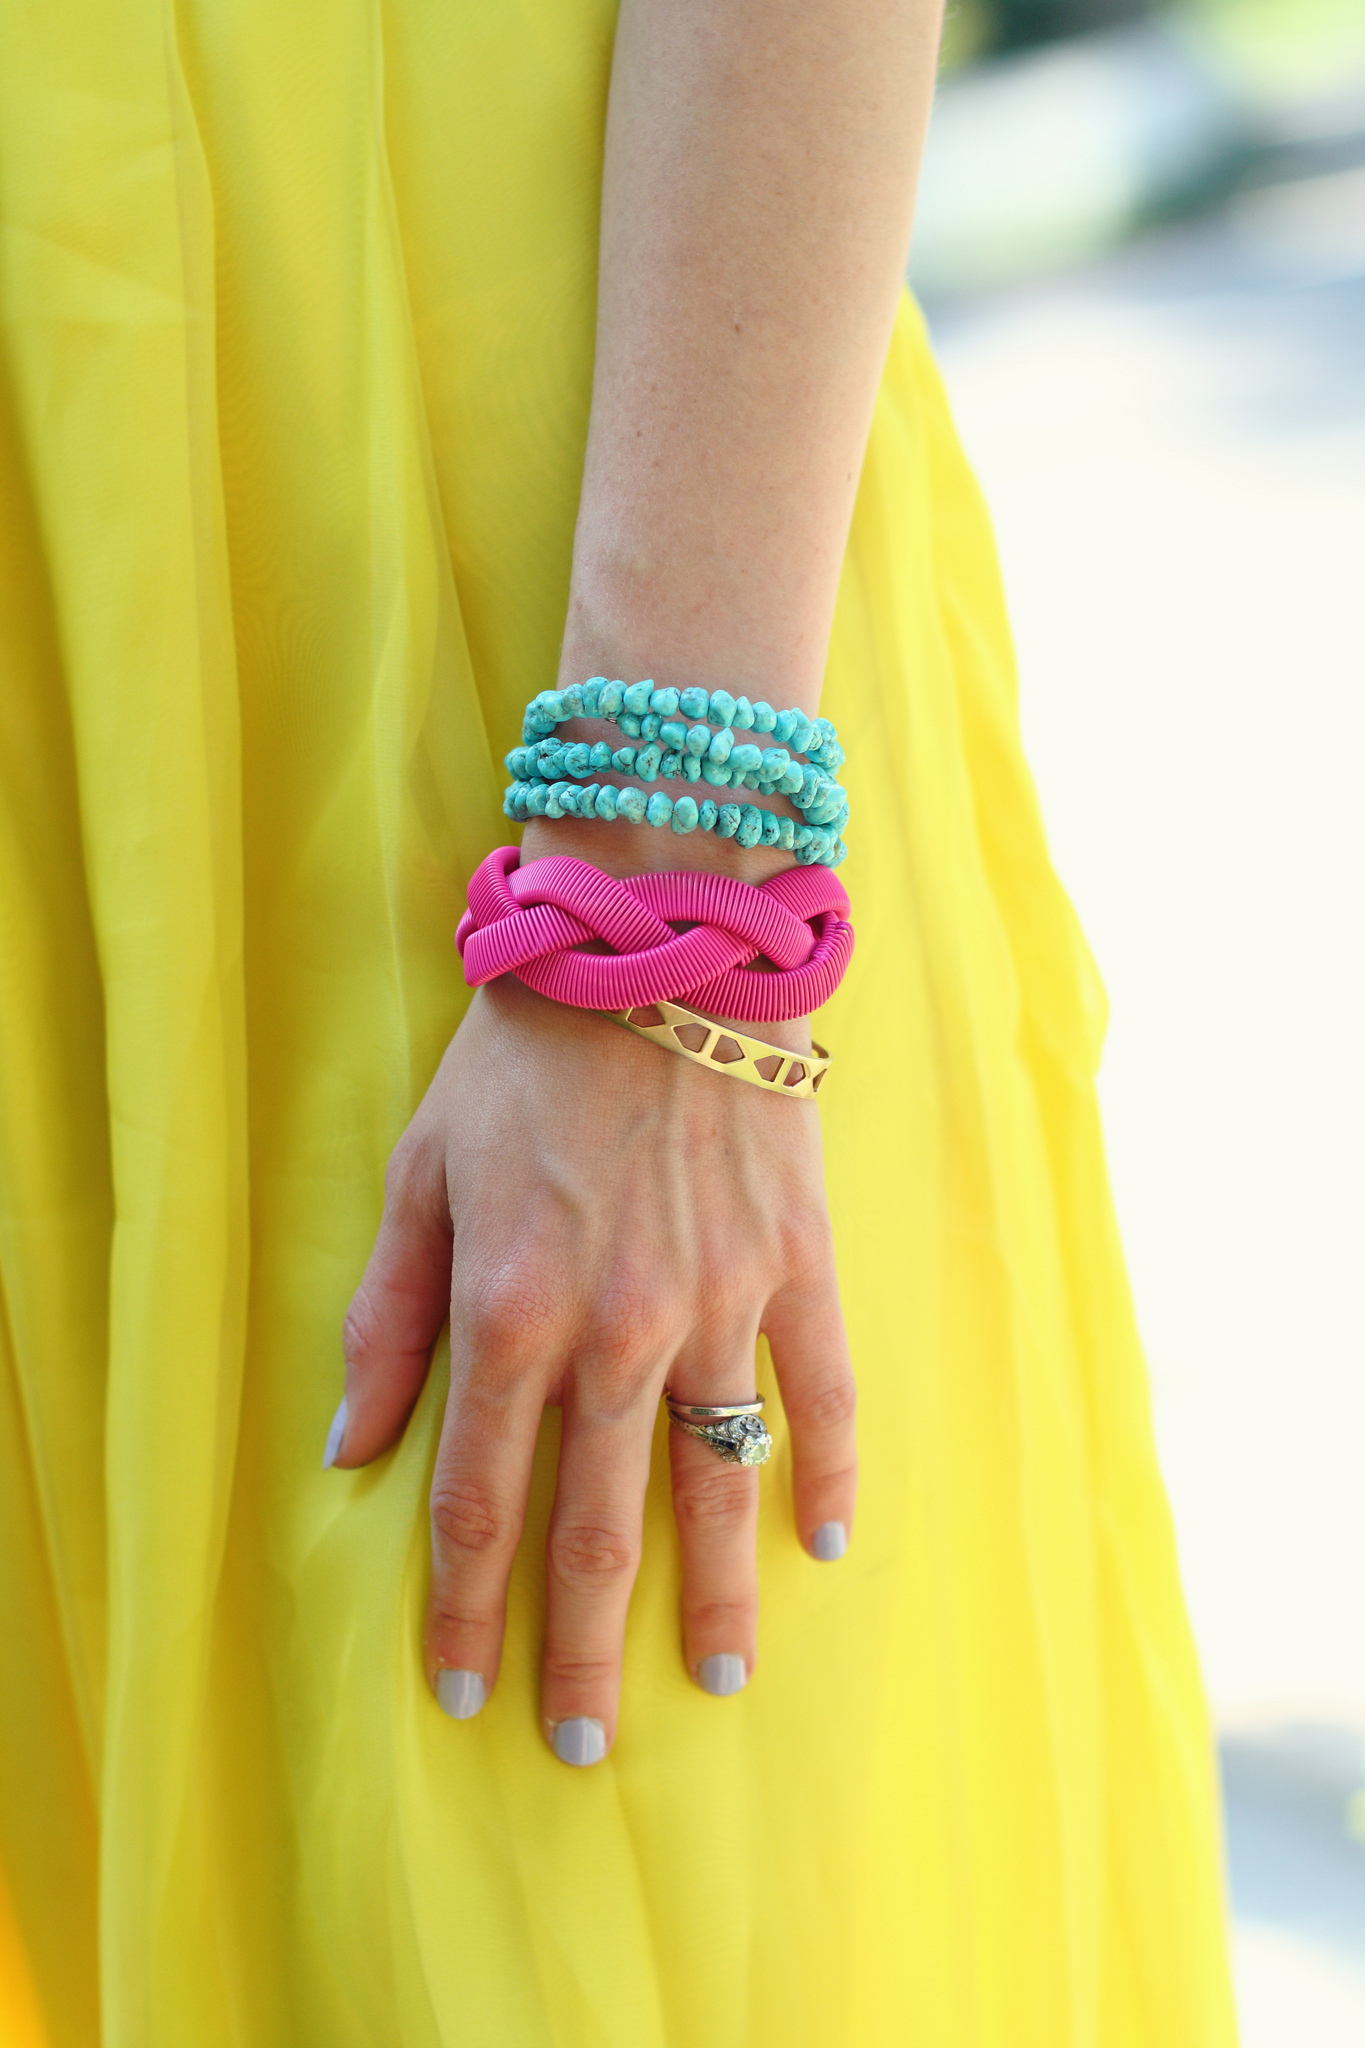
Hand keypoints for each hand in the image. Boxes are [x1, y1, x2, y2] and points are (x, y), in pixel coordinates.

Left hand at [334, 973, 855, 1763]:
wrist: (656, 947)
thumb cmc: (522, 1058)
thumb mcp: (421, 1174)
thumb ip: (388, 1318)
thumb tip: (353, 1448)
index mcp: (512, 1311)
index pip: (481, 1497)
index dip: (465, 1603)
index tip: (460, 1686)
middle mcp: (619, 1329)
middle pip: (597, 1523)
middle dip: (580, 1646)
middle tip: (582, 1743)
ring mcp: (722, 1302)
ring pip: (717, 1482)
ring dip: (711, 1595)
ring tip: (711, 1680)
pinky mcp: (799, 1263)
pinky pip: (822, 1393)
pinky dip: (827, 1472)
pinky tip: (826, 1544)